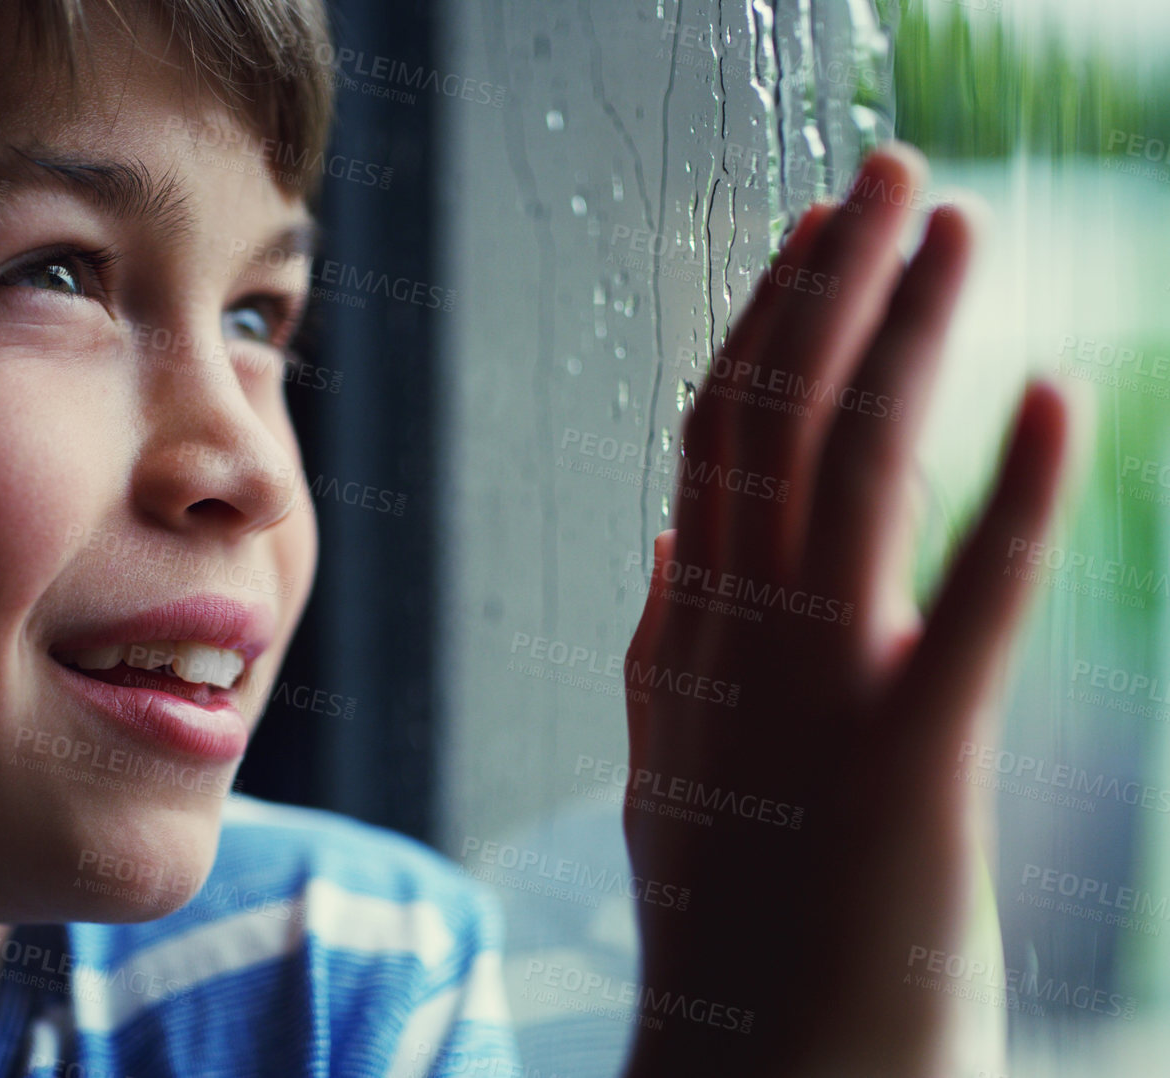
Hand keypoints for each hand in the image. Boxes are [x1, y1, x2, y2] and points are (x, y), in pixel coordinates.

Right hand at [618, 144, 1070, 1075]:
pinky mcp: (913, 765)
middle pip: (772, 420)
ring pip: (850, 472)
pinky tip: (1058, 393)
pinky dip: (1016, 493)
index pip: (716, 444)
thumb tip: (669, 540)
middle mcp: (733, 648)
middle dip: (831, 283)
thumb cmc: (739, 939)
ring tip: (952, 221)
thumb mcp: (680, 779)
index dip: (768, 325)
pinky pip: (966, 606)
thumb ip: (667, 653)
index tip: (814, 238)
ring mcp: (814, 700)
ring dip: (905, 332)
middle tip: (887, 169)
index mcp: (688, 646)